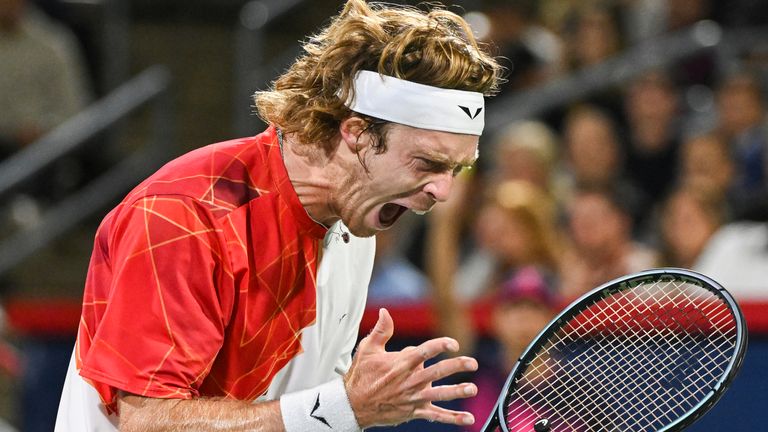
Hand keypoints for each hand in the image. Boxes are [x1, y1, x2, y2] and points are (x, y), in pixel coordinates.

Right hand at [344, 308, 477, 427]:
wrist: (353, 405)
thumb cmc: (361, 375)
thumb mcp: (368, 349)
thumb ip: (381, 330)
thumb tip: (386, 311)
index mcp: (400, 364)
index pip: (424, 352)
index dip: (440, 346)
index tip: (453, 344)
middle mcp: (409, 381)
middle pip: (437, 372)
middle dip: (456, 367)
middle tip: (472, 363)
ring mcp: (413, 397)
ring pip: (439, 394)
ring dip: (457, 391)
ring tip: (472, 388)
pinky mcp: (414, 411)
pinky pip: (436, 416)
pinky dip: (453, 418)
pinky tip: (468, 418)